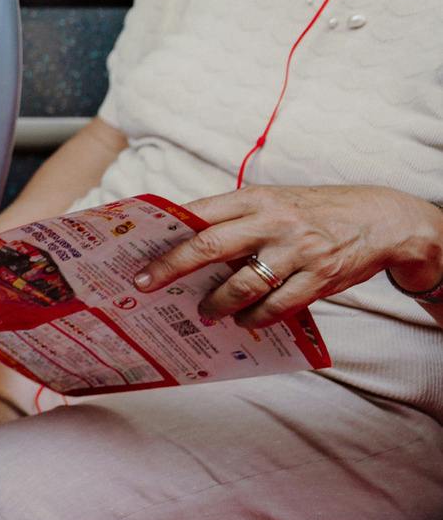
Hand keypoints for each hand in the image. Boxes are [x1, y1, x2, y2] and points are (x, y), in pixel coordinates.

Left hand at [134, 185, 442, 328]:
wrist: (381, 218)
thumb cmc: (314, 212)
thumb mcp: (273, 202)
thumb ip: (235, 219)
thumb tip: (187, 243)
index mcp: (254, 198)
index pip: (198, 215)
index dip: (165, 237)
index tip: (138, 256)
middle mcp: (271, 221)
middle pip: (209, 246)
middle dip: (172, 269)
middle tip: (148, 286)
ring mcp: (296, 249)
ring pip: (243, 284)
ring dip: (218, 303)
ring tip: (205, 312)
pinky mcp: (320, 276)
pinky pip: (279, 304)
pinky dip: (257, 317)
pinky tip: (245, 321)